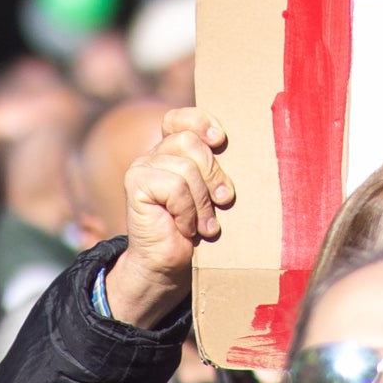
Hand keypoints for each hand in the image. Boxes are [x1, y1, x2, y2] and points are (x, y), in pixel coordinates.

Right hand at [104, 110, 231, 333]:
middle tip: (224, 200)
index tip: (221, 139)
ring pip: (185, 168)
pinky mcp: (135, 185)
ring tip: (206, 224)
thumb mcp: (214, 193)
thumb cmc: (199, 227)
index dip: (201, 121)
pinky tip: (186, 227)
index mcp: (173, 151)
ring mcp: (141, 167)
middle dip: (214, 174)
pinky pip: (174, 187)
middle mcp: (155, 154)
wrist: (169, 263)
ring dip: (203, 202)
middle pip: (189, 142)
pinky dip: (188, 211)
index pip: (181, 118)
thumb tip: (247, 149)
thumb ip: (217, 168)